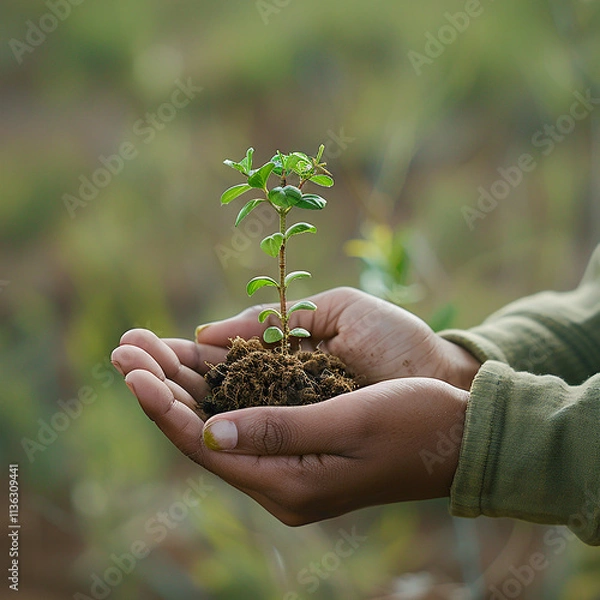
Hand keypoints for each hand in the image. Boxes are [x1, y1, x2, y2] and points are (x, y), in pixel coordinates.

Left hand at [110, 287, 477, 523]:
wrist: (461, 437)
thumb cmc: (415, 424)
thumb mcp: (350, 423)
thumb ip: (279, 431)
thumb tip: (209, 431)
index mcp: (290, 485)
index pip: (206, 446)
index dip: (164, 407)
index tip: (132, 369)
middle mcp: (281, 480)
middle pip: (203, 433)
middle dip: (162, 388)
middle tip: (125, 347)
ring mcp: (289, 464)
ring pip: (218, 422)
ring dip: (182, 385)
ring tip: (144, 349)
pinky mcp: (299, 443)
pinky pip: (242, 416)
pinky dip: (215, 388)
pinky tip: (193, 363)